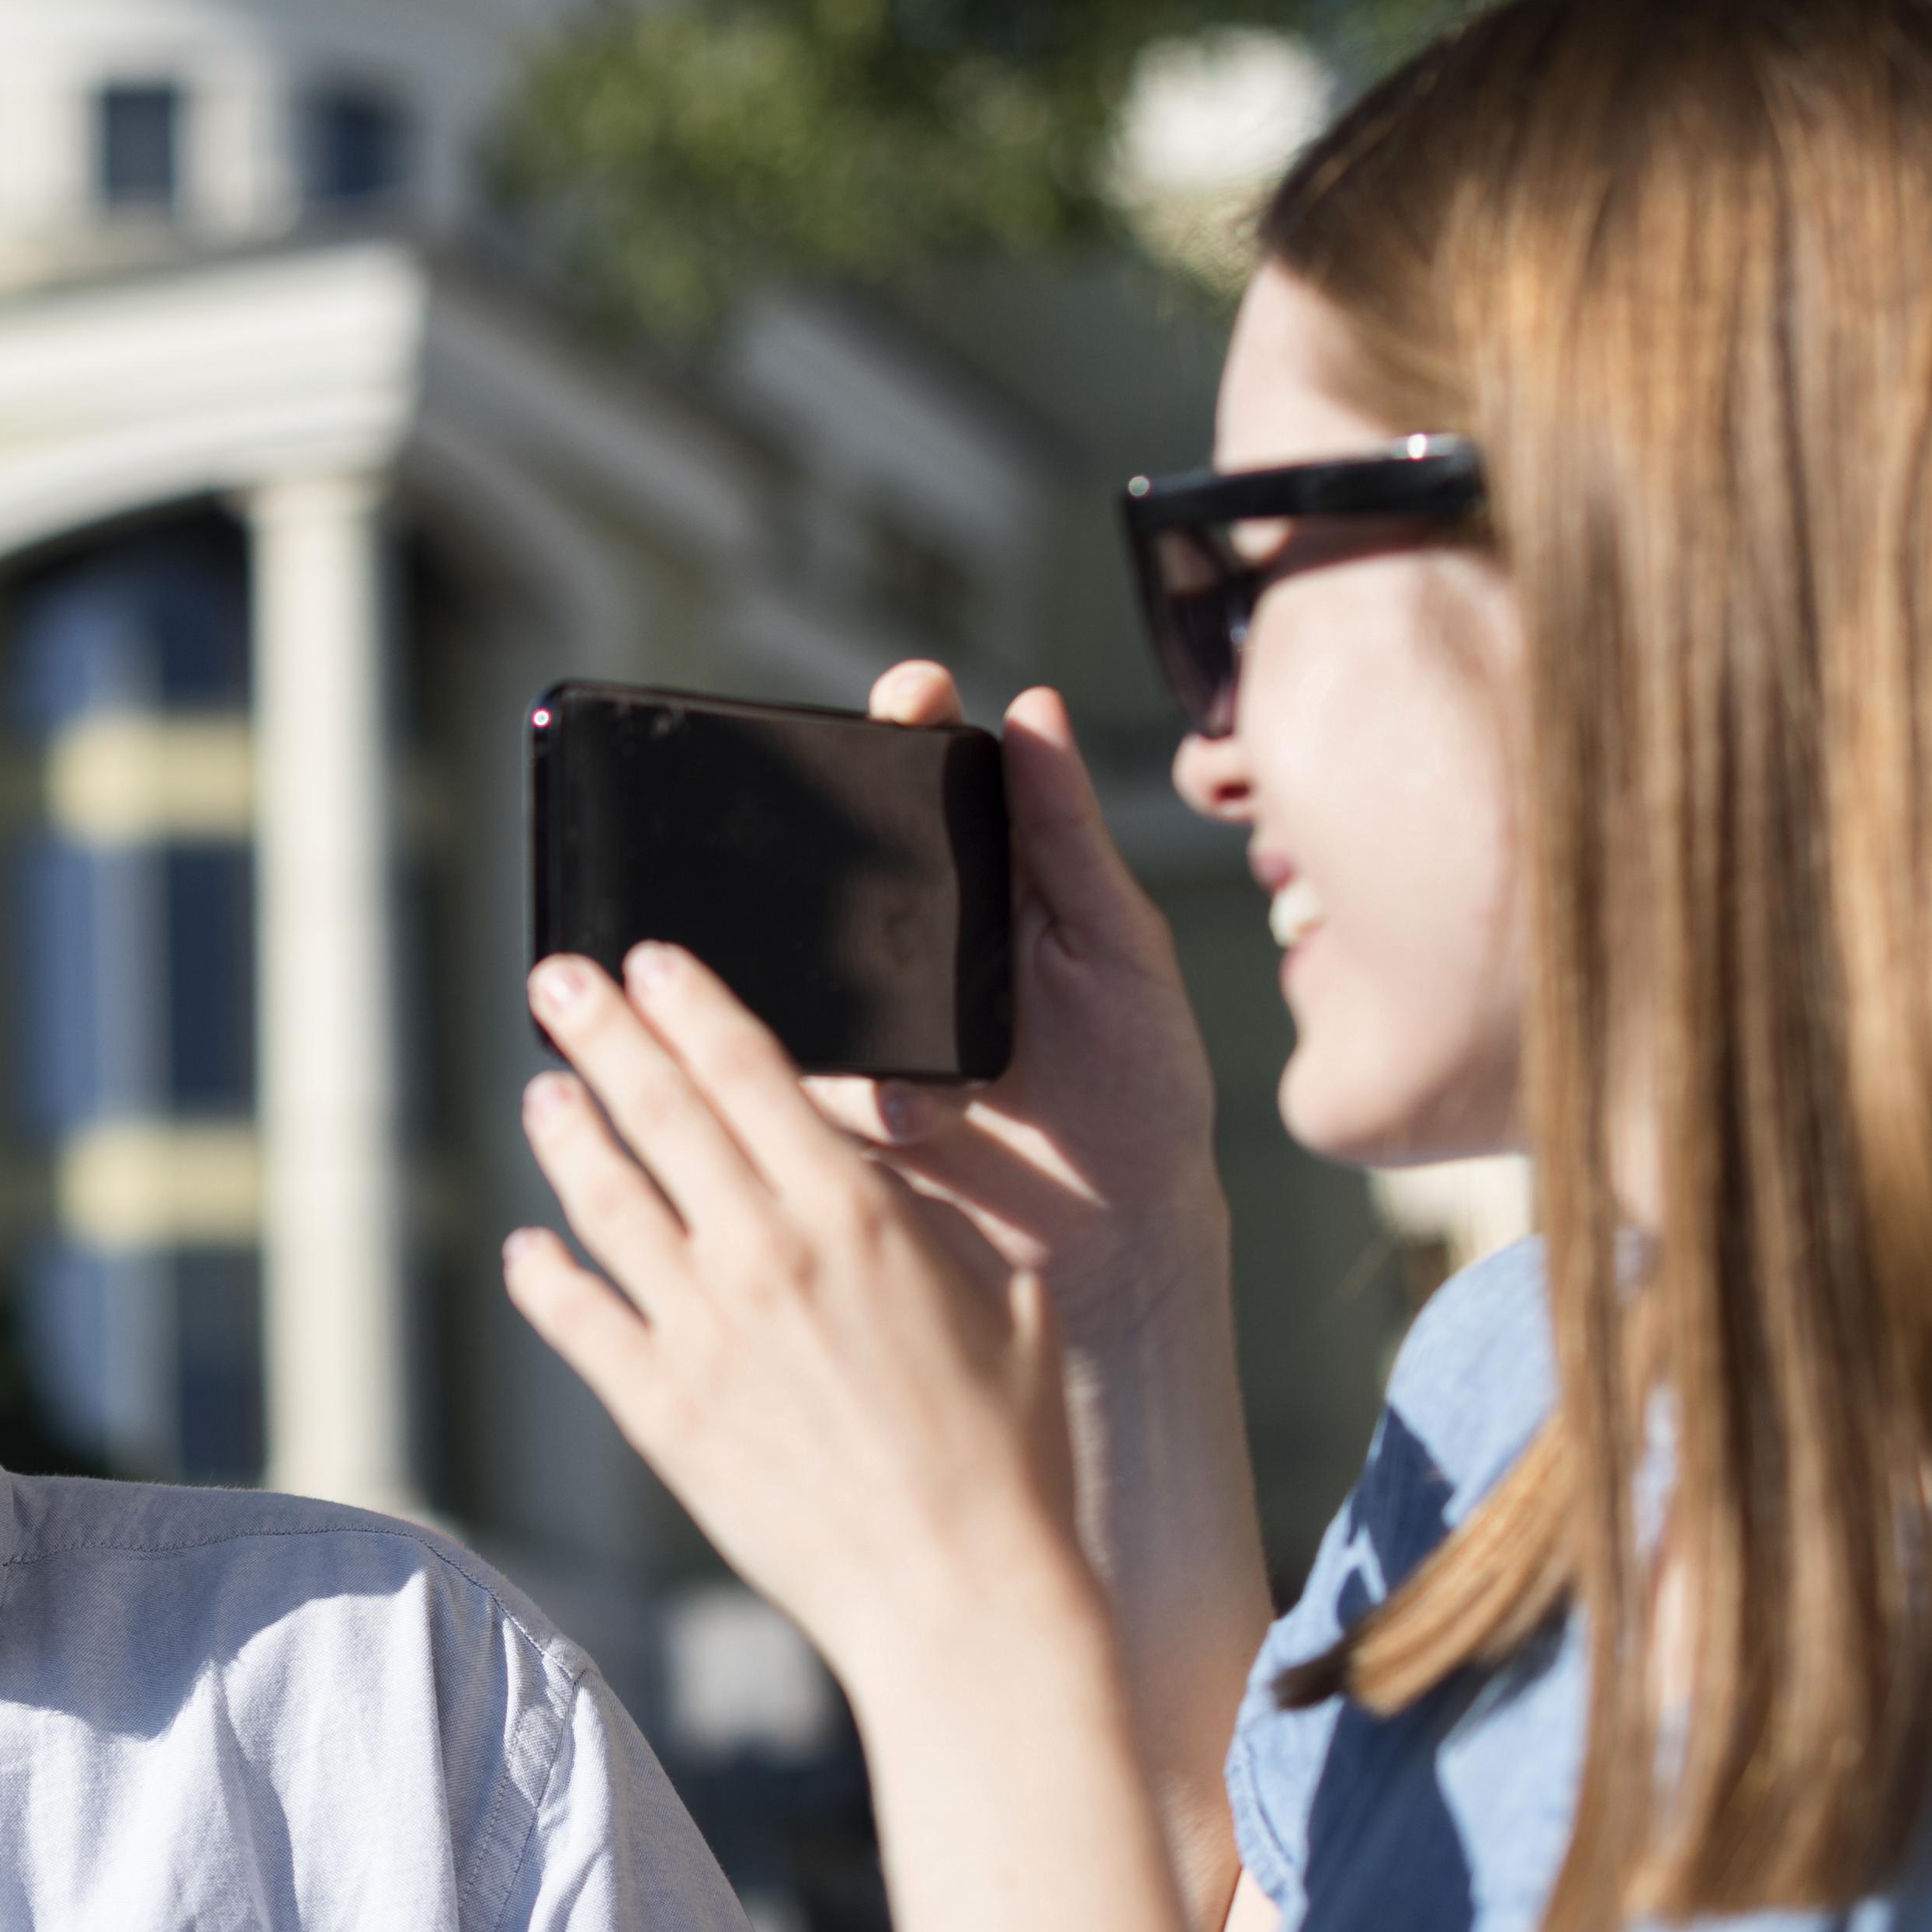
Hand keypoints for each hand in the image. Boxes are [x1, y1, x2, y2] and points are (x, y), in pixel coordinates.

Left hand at [506, 942, 1085, 1694]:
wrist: (958, 1588)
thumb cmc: (1004, 1447)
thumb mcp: (997, 1290)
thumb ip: (918, 1215)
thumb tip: (862, 1165)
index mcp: (851, 1213)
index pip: (748, 1070)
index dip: (688, 1002)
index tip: (648, 959)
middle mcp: (762, 1257)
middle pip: (657, 1111)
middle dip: (599, 1031)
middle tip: (555, 979)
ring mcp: (699, 1335)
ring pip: (603, 1203)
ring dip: (564, 1136)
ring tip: (542, 1091)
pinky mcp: (659, 1413)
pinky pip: (577, 1322)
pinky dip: (543, 1276)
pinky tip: (528, 1248)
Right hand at [810, 670, 1226, 1340]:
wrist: (1109, 1240)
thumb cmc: (1138, 1091)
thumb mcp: (1121, 952)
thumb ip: (1069, 838)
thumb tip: (1036, 708)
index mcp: (987, 886)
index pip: (932, 779)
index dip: (909, 725)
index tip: (908, 691)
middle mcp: (912, 942)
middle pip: (842, 858)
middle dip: (827, 831)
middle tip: (831, 792)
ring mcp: (866, 1018)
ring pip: (801, 963)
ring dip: (837, 985)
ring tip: (919, 1044)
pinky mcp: (830, 1096)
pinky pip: (792, 1066)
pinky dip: (846, 1084)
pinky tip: (907, 1115)